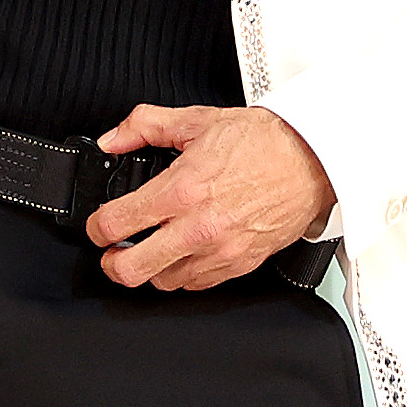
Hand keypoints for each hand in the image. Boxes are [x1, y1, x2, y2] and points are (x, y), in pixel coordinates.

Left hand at [87, 104, 332, 291]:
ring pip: (162, 282)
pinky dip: (182, 274)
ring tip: (150, 250)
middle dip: (111, 262)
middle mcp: (197, 227)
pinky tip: (182, 254)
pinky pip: (196, 285)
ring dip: (150, 268)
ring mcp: (219, 251)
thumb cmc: (263, 142)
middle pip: (131, 268)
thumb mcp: (196, 121)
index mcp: (181, 190)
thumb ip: (144, 126)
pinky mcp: (239, 265)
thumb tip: (113, 139)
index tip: (98, 225)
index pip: (116, 224)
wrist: (311, 159)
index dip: (96, 227)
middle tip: (111, 251)